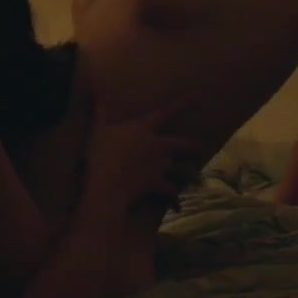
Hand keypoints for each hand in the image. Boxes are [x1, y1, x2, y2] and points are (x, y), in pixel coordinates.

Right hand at [85, 100, 206, 211]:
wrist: (107, 182)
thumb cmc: (100, 153)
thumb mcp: (98, 129)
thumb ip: (101, 112)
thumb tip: (97, 91)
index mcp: (143, 128)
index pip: (166, 112)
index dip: (184, 102)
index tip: (199, 94)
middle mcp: (157, 145)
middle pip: (182, 144)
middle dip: (193, 146)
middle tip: (200, 148)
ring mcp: (160, 165)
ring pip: (181, 170)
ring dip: (189, 176)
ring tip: (196, 181)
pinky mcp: (158, 183)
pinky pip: (171, 192)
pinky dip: (174, 200)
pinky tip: (177, 207)